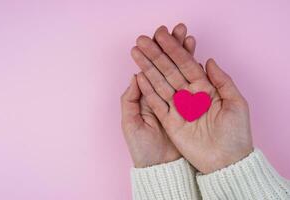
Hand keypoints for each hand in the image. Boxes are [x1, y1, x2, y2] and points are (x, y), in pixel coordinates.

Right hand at [134, 24, 252, 172]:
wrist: (226, 162)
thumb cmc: (236, 134)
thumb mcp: (236, 104)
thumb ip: (223, 80)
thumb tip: (208, 60)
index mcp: (206, 89)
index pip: (187, 64)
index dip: (175, 49)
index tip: (163, 35)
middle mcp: (190, 96)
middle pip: (170, 71)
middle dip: (157, 55)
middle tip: (144, 39)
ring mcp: (179, 108)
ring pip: (160, 84)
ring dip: (148, 68)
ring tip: (136, 52)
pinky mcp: (170, 122)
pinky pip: (157, 103)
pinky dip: (148, 90)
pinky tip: (139, 76)